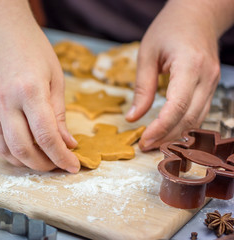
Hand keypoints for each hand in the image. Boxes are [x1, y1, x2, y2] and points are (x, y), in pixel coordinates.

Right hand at [0, 13, 78, 172]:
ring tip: (43, 161)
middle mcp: (7, 103)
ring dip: (26, 163)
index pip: (46, 135)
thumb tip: (68, 142)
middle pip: (24, 148)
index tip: (73, 166)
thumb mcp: (55, 78)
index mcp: (30, 91)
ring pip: (6, 150)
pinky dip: (9, 154)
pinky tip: (23, 153)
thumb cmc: (33, 49)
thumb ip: (59, 114)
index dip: (62, 156)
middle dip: (45, 164)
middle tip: (60, 164)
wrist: (0, 31)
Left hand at [125, 0, 226, 149]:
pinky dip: (184, 125)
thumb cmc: (168, 29)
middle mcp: (207, 77)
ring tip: (153, 142)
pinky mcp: (211, 85)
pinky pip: (200, 112)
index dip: (160, 128)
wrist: (198, 14)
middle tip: (144, 146)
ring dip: (175, 134)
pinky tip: (168, 130)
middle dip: (166, 136)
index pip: (177, 106)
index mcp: (190, 65)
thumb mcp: (147, 54)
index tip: (143, 140)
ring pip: (197, 119)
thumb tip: (132, 118)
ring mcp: (213, 82)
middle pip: (189, 118)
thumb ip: (141, 88)